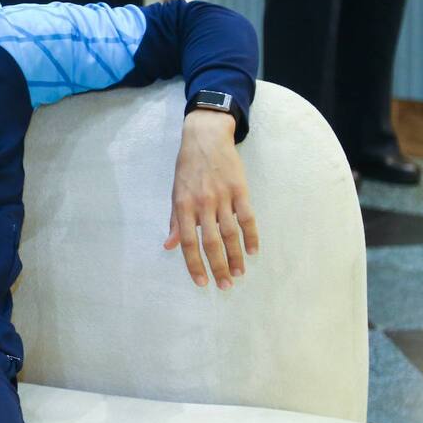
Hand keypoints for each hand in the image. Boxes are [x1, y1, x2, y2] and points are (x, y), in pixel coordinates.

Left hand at [163, 110, 259, 289]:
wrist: (206, 137)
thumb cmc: (188, 167)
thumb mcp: (175, 191)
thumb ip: (175, 220)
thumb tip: (170, 246)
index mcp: (183, 205)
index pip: (189, 241)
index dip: (194, 264)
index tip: (201, 282)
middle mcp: (203, 203)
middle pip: (211, 242)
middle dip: (218, 267)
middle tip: (225, 286)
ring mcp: (223, 197)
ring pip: (231, 233)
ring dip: (236, 256)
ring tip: (239, 273)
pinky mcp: (240, 190)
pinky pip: (247, 218)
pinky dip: (251, 236)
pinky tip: (252, 251)